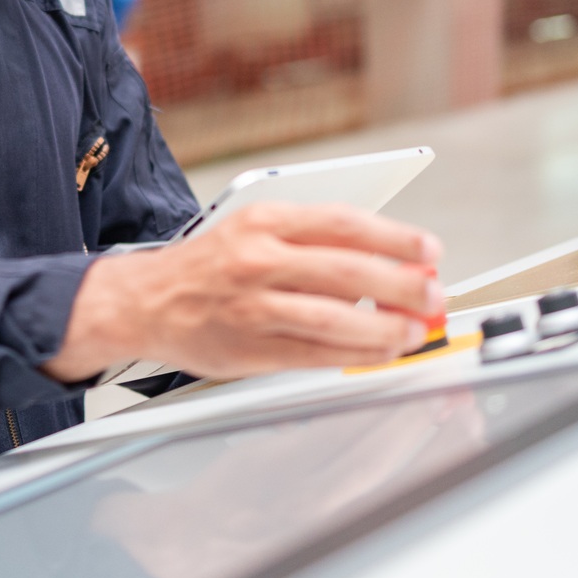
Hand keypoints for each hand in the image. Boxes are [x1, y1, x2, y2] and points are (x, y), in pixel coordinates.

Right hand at [42, 203, 444, 383]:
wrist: (144, 301)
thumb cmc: (209, 265)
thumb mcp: (255, 229)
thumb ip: (312, 239)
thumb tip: (385, 256)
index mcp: (263, 221)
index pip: (344, 223)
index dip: (394, 237)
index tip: (427, 249)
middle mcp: (257, 261)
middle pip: (348, 272)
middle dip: (402, 285)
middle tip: (433, 294)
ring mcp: (253, 308)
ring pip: (336, 320)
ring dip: (386, 328)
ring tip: (415, 330)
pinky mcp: (250, 348)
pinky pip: (316, 355)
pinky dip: (356, 356)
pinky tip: (381, 353)